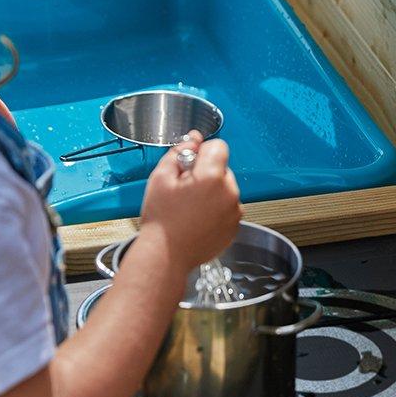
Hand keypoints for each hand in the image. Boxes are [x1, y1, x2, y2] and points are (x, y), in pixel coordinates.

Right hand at [139, 130, 240, 269]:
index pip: (218, 146)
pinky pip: (228, 207)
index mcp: (212, 177)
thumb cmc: (161, 221)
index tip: (189, 164)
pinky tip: (197, 219)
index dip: (201, 152)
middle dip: (205, 173)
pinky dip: (216, 209)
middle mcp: (229, 193)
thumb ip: (179, 152)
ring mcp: (234, 212)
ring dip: (212, 192)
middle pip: (222, 168)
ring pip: (225, 188)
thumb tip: (192, 140)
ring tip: (190, 207)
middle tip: (184, 190)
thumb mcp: (160, 177)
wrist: (166, 256)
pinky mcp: (234, 226)